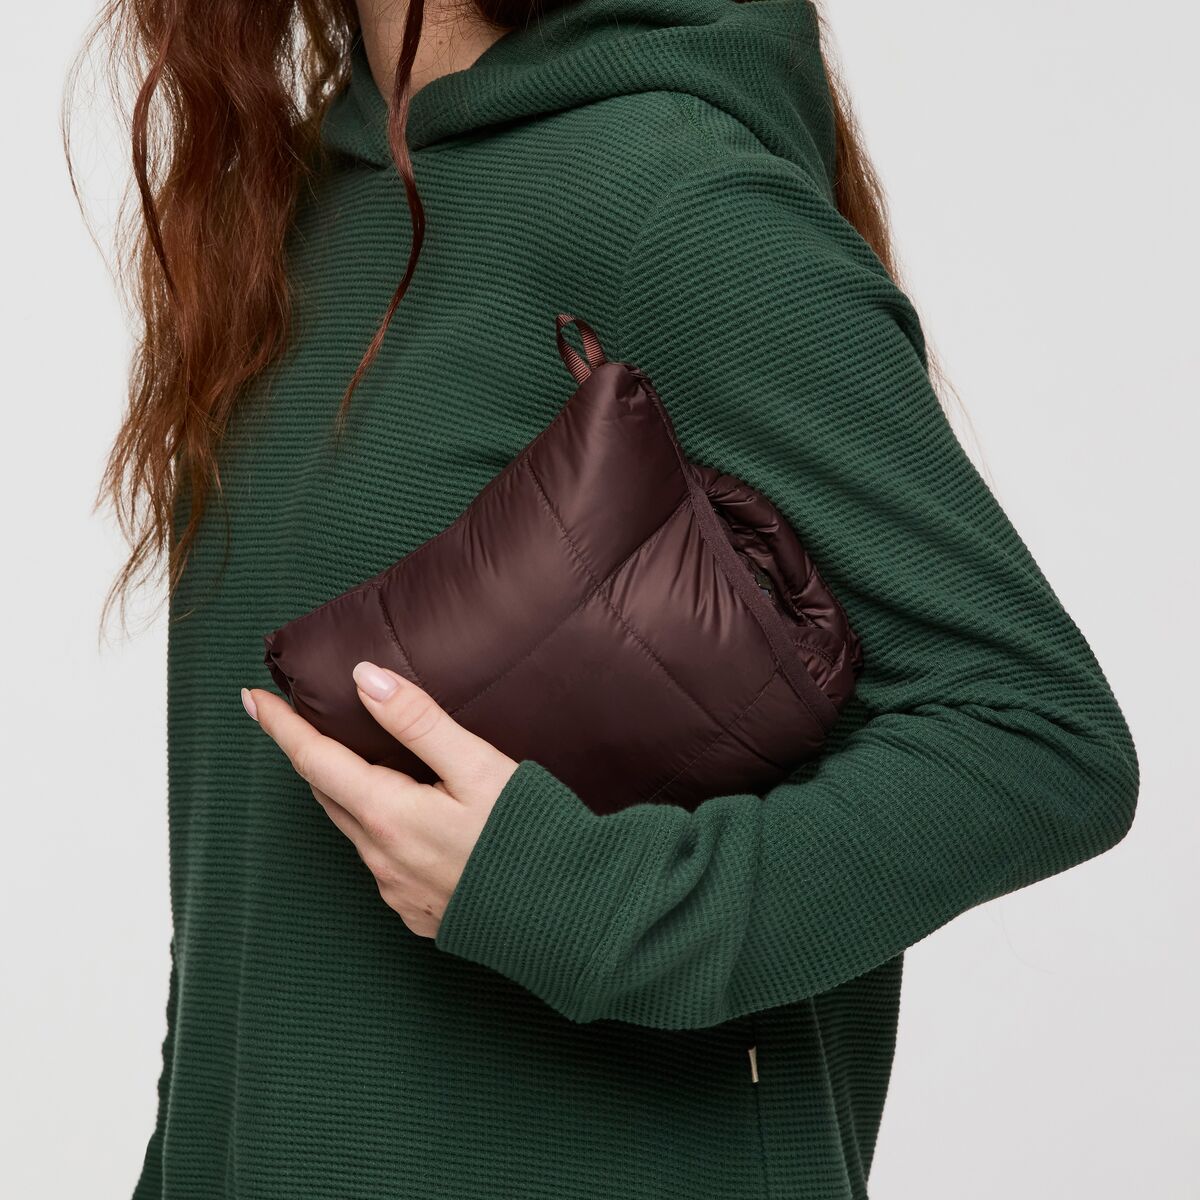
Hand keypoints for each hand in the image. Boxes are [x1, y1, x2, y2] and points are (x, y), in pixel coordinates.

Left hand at [241, 662, 519, 937]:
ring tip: (359, 763)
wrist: (571, 918)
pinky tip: (409, 820)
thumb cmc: (530, 836)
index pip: (314, 761)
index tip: (252, 698)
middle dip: (312, 756)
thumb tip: (365, 679)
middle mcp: (381, 858)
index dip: (281, 727)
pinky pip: (382, 862)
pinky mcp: (419, 912)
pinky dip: (379, 830)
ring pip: (355, 830)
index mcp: (388, 815)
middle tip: (303, 722)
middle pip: (328, 795)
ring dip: (347, 793)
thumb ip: (419, 722)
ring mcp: (397, 891)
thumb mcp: (478, 766)